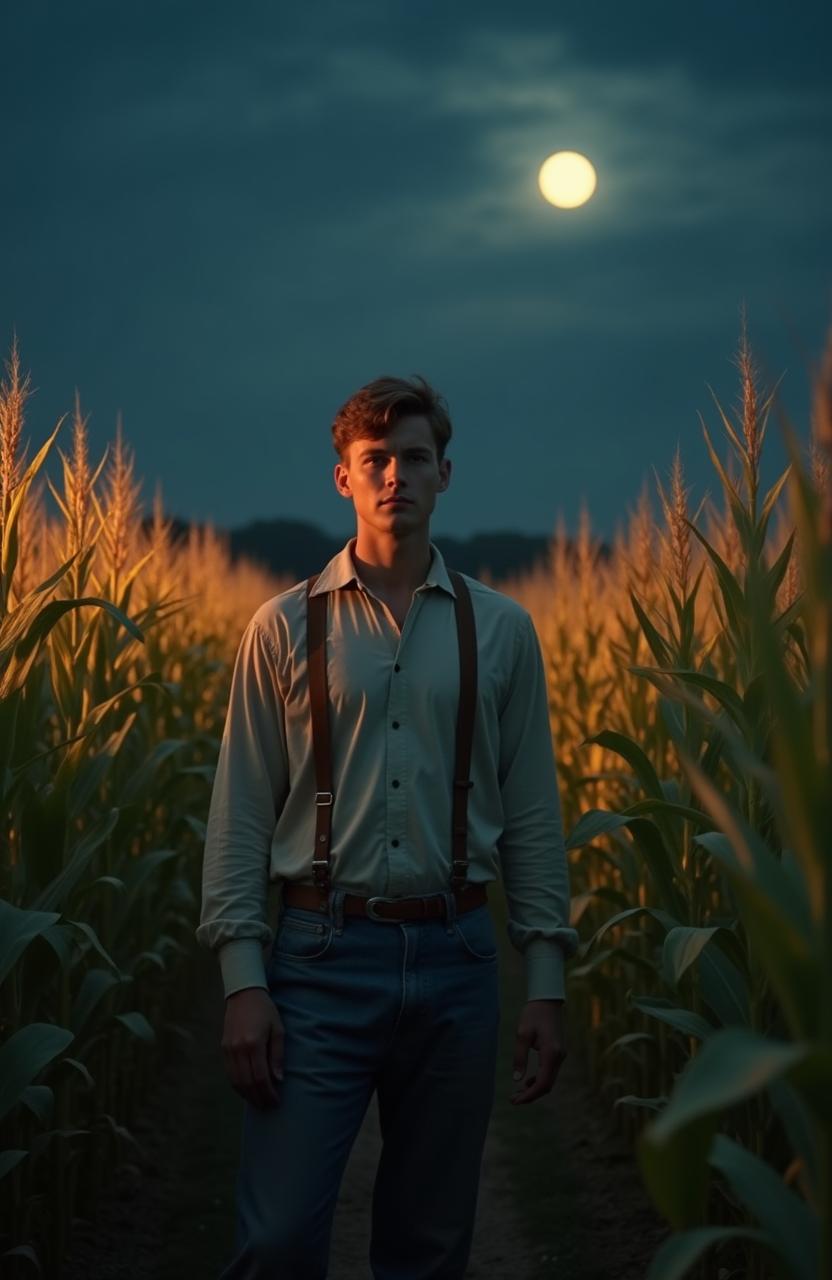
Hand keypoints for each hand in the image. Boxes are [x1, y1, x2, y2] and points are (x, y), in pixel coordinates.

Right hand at [221, 987, 284, 1109]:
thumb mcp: (278, 1029)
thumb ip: (277, 1054)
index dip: (268, 1092)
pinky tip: (247, 1090)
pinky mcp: (223, 1048)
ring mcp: (228, 1049)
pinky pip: (229, 1073)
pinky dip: (238, 1086)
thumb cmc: (265, 1010)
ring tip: (258, 1103)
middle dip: (258, 1098)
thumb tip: (278, 1079)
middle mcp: (238, 1048)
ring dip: (247, 1095)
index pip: (260, 1077)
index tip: (276, 1101)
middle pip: (247, 1082)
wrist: (243, 994)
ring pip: (236, 1081)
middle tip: (268, 1107)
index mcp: (253, 1043)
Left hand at [510, 999, 566, 1104]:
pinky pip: (550, 1072)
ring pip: (549, 1080)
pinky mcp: (558, 1053)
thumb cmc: (533, 1014)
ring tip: (518, 1093)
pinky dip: (540, 1080)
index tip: (515, 1101)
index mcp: (551, 1053)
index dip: (529, 1096)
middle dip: (531, 1096)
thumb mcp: (522, 1034)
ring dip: (535, 1089)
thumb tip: (517, 1079)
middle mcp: (559, 1057)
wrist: (548, 1000)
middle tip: (513, 1100)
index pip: (542, 1083)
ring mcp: (561, 1055)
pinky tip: (527, 1082)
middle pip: (547, 1086)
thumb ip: (520, 1057)